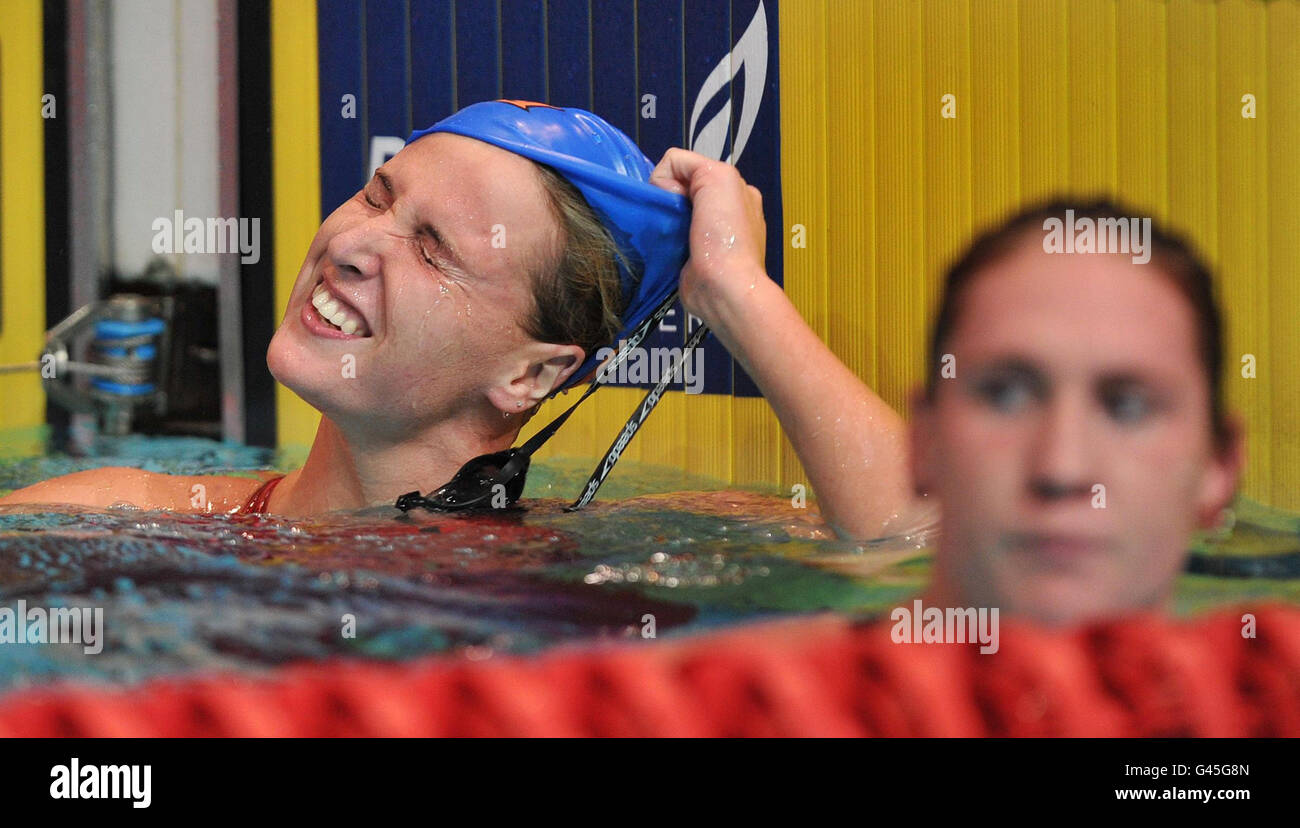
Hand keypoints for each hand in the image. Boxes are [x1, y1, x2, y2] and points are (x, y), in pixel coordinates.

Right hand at [650, 148, 767, 331]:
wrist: (724, 287)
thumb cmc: (724, 235)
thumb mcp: (716, 178)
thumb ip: (686, 165)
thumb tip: (663, 186)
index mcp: (732, 187)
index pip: (687, 166)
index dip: (673, 177)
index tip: (676, 198)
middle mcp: (722, 208)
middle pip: (676, 189)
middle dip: (668, 199)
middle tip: (673, 219)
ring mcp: (706, 233)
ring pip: (669, 212)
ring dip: (663, 219)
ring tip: (669, 234)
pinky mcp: (689, 255)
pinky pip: (666, 236)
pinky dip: (662, 237)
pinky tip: (666, 246)